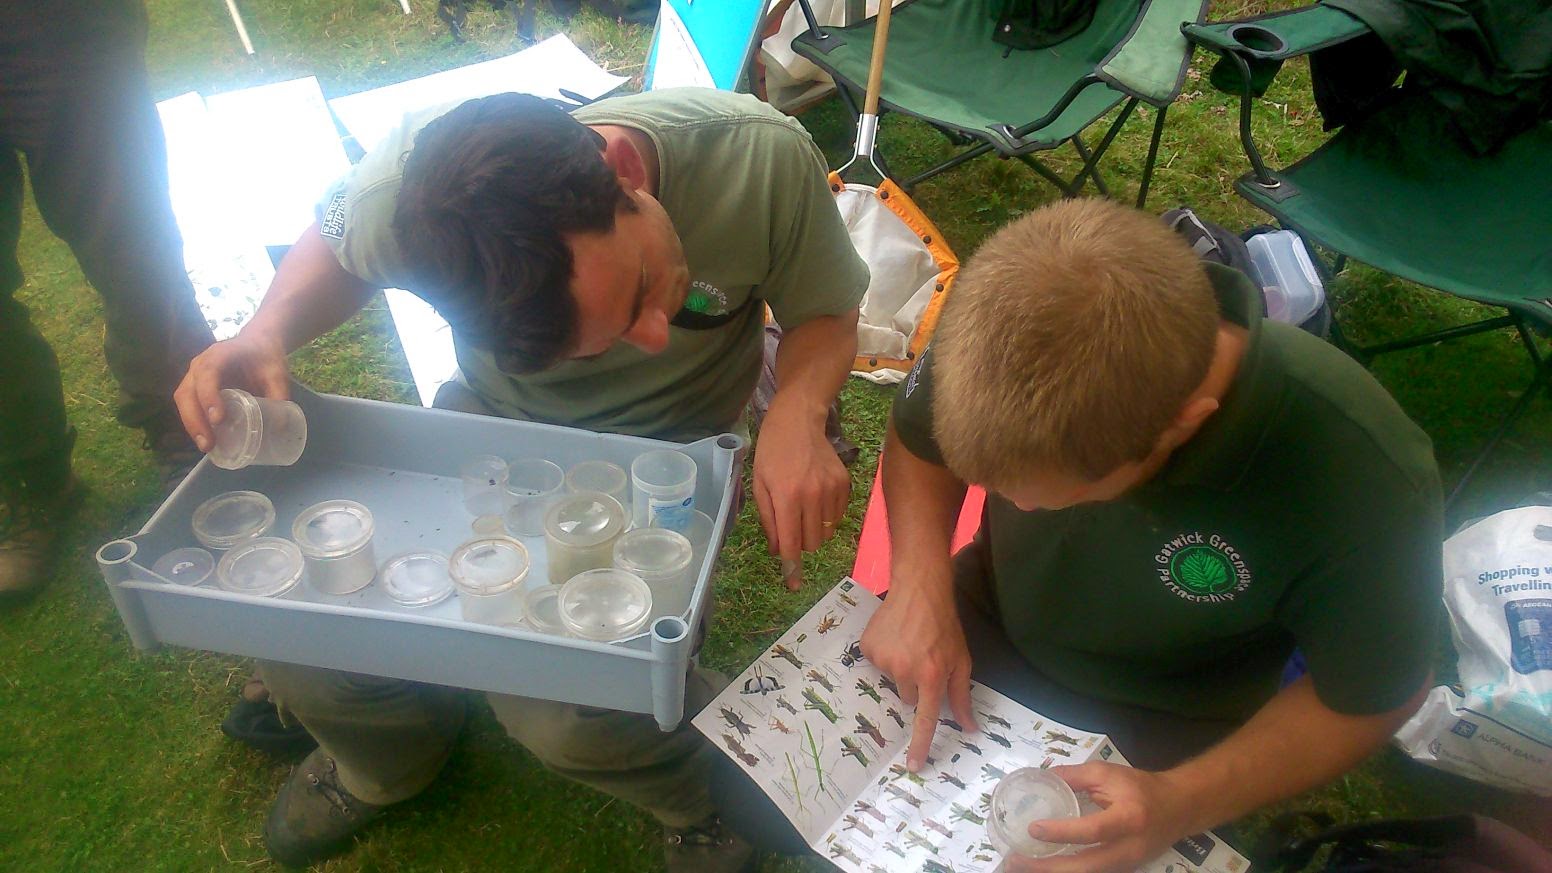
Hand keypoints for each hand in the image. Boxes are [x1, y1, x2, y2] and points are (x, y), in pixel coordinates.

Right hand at [173, 330, 292, 451]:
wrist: (258, 343)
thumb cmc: (266, 356)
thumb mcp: (277, 372)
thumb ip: (279, 394)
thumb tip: (280, 426)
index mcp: (220, 354)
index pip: (207, 374)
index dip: (209, 396)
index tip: (218, 419)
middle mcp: (200, 364)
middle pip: (187, 392)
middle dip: (195, 420)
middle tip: (208, 444)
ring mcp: (194, 375)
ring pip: (183, 400)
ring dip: (192, 424)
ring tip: (207, 446)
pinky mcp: (196, 387)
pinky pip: (188, 405)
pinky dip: (194, 422)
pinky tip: (206, 439)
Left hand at [751, 394, 850, 589]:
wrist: (798, 421)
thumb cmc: (771, 453)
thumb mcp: (759, 485)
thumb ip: (769, 520)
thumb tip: (780, 550)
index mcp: (787, 497)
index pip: (792, 542)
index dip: (792, 566)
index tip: (793, 585)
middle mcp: (812, 495)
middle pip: (813, 543)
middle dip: (801, 545)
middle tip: (792, 528)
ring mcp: (832, 489)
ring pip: (827, 533)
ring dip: (814, 531)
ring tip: (803, 508)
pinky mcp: (845, 484)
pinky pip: (839, 517)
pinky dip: (827, 518)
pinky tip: (816, 499)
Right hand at [860, 577, 976, 770]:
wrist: (919, 590)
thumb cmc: (945, 626)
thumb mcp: (961, 660)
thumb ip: (962, 696)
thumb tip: (970, 728)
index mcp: (931, 676)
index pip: (926, 719)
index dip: (920, 744)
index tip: (913, 765)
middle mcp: (905, 671)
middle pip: (908, 698)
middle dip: (916, 685)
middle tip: (923, 659)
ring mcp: (883, 659)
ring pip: (892, 680)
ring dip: (900, 668)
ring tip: (909, 643)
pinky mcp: (867, 648)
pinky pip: (876, 664)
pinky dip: (884, 654)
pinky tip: (894, 637)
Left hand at [1009, 763, 1195, 872]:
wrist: (1179, 807)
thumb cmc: (1142, 787)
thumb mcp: (1108, 773)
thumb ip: (1075, 775)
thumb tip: (1042, 776)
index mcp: (1128, 818)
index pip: (1092, 831)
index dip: (1062, 832)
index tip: (1033, 828)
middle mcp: (1128, 848)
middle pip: (1085, 867)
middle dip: (1048, 868)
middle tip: (1015, 860)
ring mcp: (1127, 864)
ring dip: (1052, 872)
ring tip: (1021, 866)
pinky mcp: (1122, 870)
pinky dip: (1066, 871)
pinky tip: (1044, 866)